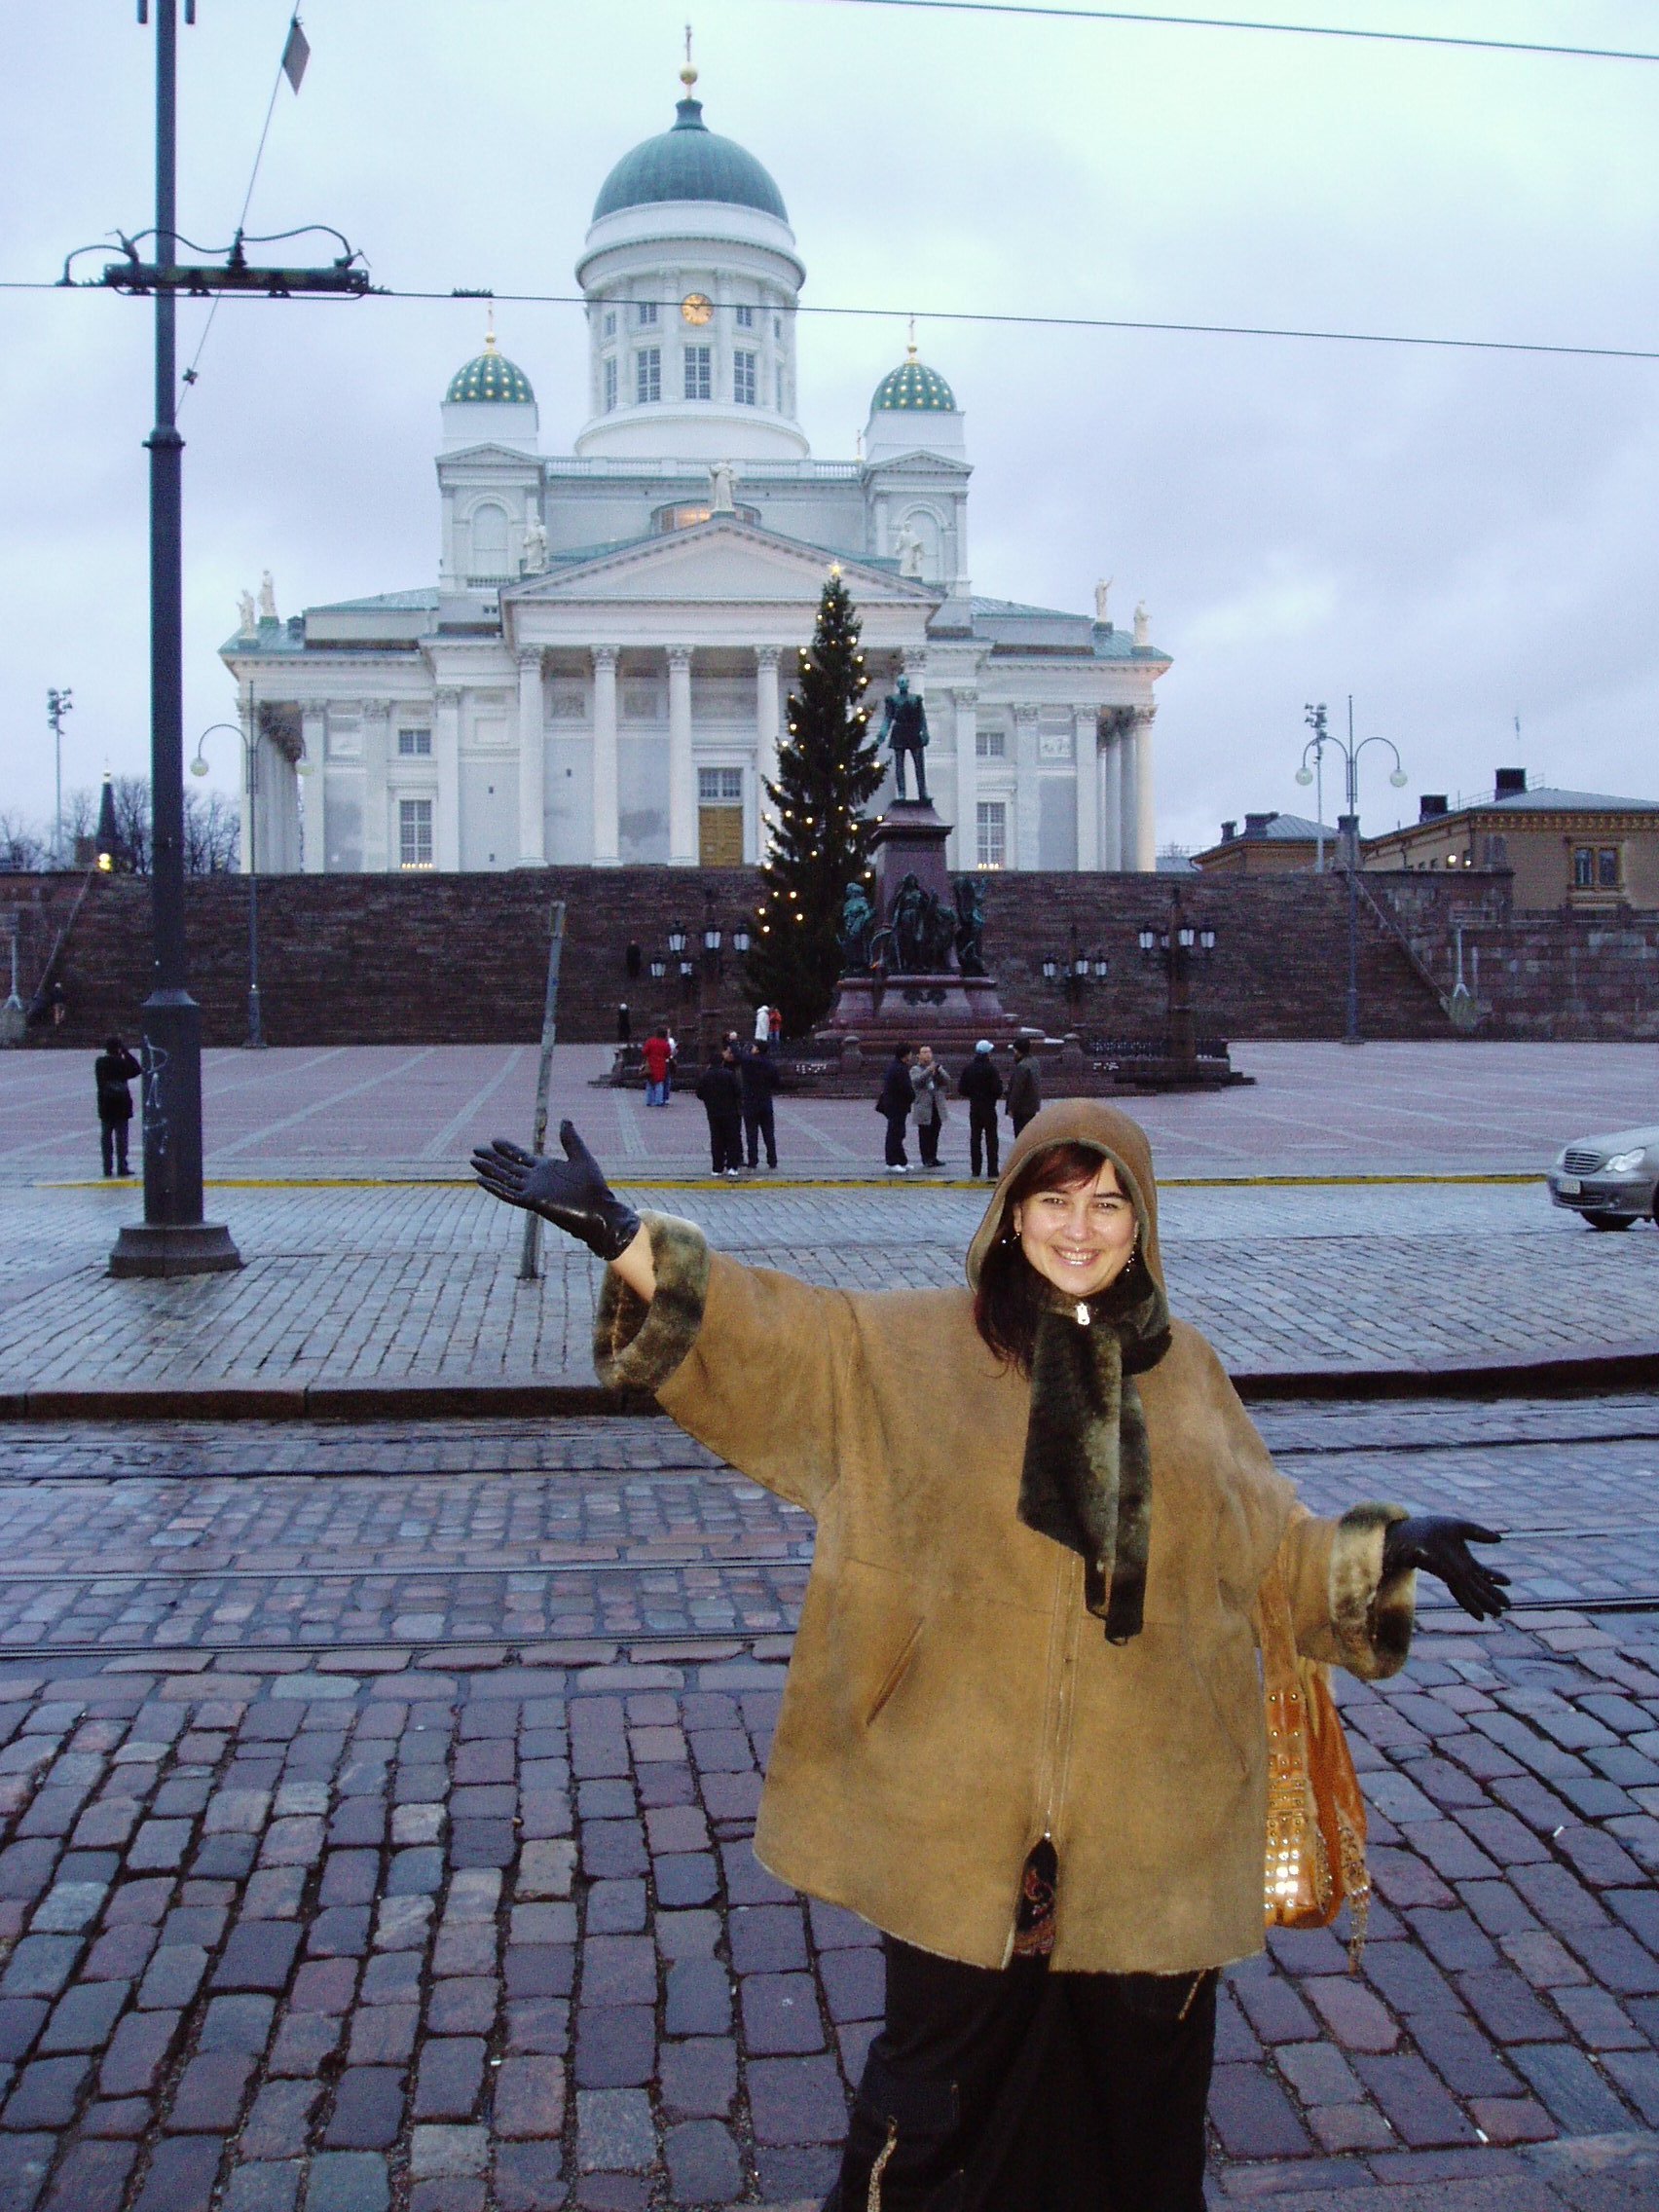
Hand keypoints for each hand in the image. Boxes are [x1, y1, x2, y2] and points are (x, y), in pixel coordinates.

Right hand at [471, 1122, 641, 1262]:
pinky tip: (481, 1180)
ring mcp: (532, 1190)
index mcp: (546, 1169)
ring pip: (505, 1179)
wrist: (599, 1210)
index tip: (494, 1140)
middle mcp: (536, 1179)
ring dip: (489, 1171)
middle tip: (476, 1150)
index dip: (507, 1149)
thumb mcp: (581, 1157)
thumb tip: (564, 1120)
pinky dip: (495, 1187)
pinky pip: (509, 1193)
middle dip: (492, 1158)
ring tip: (474, 1162)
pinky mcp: (532, 1201)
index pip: (521, 1157)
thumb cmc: (594, 1187)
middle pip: (508, 1167)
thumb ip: (570, 1139)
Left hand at [1382, 1514, 1510, 1620]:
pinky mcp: (1447, 1578)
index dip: (1497, 1578)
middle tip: (1509, 1607)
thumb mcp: (1461, 1528)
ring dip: (1485, 1605)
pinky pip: (1461, 1595)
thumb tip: (1499, 1539)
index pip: (1485, 1574)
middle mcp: (1461, 1573)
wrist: (1413, 1532)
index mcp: (1465, 1562)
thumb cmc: (1433, 1529)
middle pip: (1482, 1588)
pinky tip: (1480, 1615)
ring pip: (1474, 1596)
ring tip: (1498, 1613)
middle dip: (1494, 1597)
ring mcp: (1454, 1577)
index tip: (1509, 1582)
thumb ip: (1479, 1533)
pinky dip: (1471, 1606)